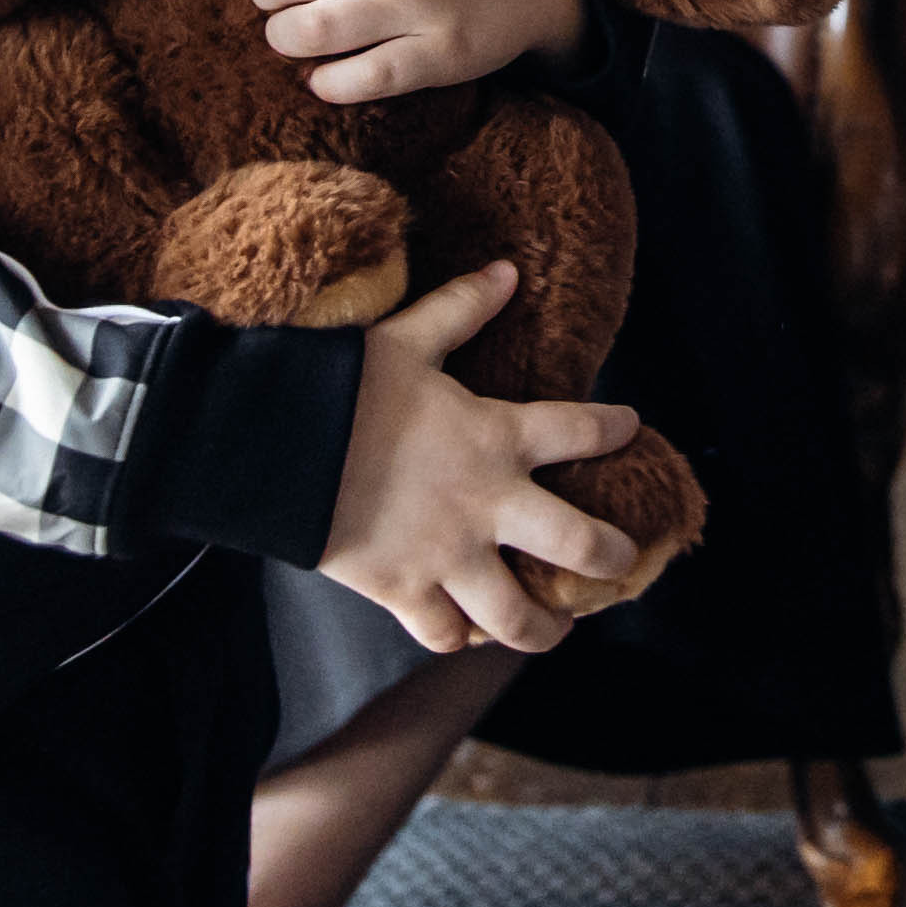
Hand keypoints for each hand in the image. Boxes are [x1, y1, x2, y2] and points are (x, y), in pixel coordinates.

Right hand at [321, 260, 640, 651]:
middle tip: (623, 561)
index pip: (581, 430)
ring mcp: (448, 555)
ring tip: (555, 630)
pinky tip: (465, 632)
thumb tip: (508, 270)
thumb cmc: (342, 385)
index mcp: (497, 436)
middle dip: (612, 555)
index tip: (630, 427)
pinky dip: (458, 636)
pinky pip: (444, 632)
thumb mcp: (407, 338)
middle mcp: (487, 503)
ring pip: (518, 615)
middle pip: (579, 543)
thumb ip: (462, 308)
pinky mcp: (404, 590)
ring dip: (544, 629)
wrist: (275, 446)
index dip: (613, 428)